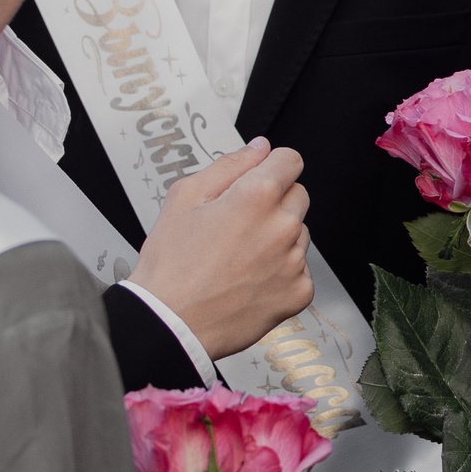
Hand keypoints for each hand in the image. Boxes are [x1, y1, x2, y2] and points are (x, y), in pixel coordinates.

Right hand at [127, 139, 312, 358]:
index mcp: (257, 195)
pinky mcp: (298, 292)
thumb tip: (258, 148)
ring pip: (299, 233)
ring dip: (278, 237)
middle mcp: (283, 226)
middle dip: (274, 201)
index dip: (272, 166)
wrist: (170, 322)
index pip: (291, 160)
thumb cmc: (171, 264)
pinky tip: (249, 278)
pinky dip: (280, 272)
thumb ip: (228, 165)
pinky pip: (300, 269)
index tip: (259, 178)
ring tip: (239, 255)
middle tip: (238, 223)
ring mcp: (293, 261)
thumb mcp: (185, 197)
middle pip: (298, 195)